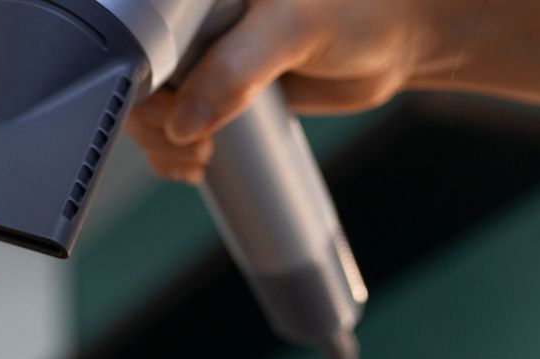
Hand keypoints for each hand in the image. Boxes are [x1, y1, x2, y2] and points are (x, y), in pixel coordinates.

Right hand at [127, 0, 450, 181]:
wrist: (400, 38)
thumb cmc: (360, 8)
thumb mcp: (293, 30)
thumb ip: (237, 69)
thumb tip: (184, 120)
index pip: (142, 30)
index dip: (138, 75)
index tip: (165, 111)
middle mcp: (196, 14)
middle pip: (139, 72)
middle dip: (152, 119)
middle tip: (187, 145)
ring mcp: (207, 51)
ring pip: (155, 103)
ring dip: (162, 142)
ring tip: (197, 159)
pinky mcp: (223, 84)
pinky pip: (182, 119)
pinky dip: (178, 149)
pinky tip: (196, 162)